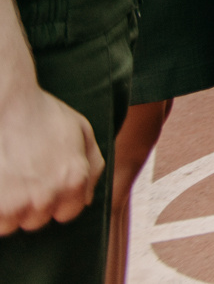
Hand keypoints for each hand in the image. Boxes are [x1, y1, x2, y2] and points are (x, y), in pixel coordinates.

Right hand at [0, 81, 103, 233]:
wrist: (6, 103)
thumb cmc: (42, 114)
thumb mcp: (81, 131)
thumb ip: (93, 166)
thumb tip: (87, 199)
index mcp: (74, 181)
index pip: (68, 213)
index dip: (56, 199)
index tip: (43, 182)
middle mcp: (47, 197)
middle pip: (38, 220)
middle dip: (30, 203)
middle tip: (21, 176)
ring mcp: (16, 204)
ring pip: (11, 224)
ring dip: (7, 209)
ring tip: (6, 178)